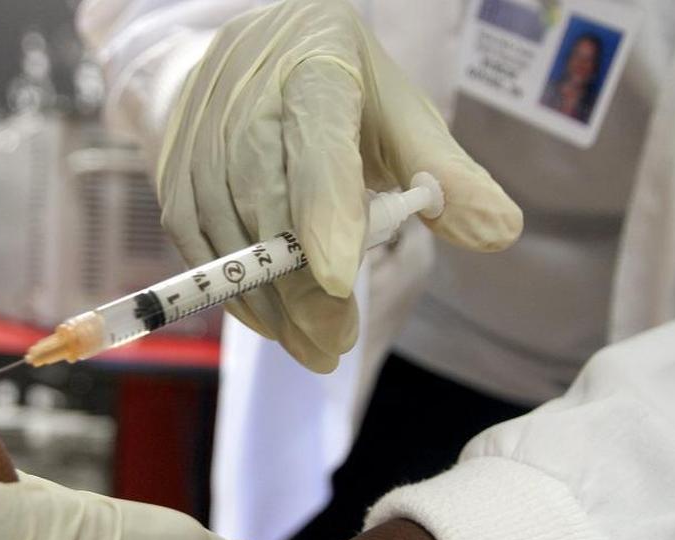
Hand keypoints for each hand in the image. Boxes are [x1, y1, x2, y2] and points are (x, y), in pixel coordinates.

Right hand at [157, 0, 521, 371]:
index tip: (336, 278)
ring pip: (226, 229)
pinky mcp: (173, 169)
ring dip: (268, 300)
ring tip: (313, 346)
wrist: (255, 59)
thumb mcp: (401, 118)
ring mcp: (200, 133)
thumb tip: (501, 232)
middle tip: (336, 343)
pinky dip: (230, 290)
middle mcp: (245, 93)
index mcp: (316, 66)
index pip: (317, 138)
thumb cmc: (343, 96)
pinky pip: (195, 242)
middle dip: (299, 283)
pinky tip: (271, 321)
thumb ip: (447, 175)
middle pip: (267, 199)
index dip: (323, 206)